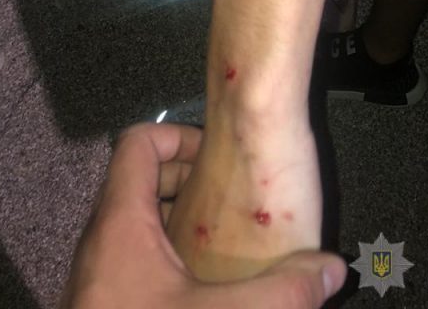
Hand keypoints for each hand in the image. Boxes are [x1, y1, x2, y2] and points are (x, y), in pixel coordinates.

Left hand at [61, 123, 345, 308]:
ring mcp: (98, 275)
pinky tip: (202, 288)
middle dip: (189, 180)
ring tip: (224, 239)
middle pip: (139, 180)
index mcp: (120, 223)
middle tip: (233, 197)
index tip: (219, 156)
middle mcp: (101, 240)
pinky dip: (167, 257)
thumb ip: (279, 292)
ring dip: (179, 220)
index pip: (138, 143)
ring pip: (136, 222)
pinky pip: (132, 259)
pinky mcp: (104, 302)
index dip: (180, 136)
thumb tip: (329, 270)